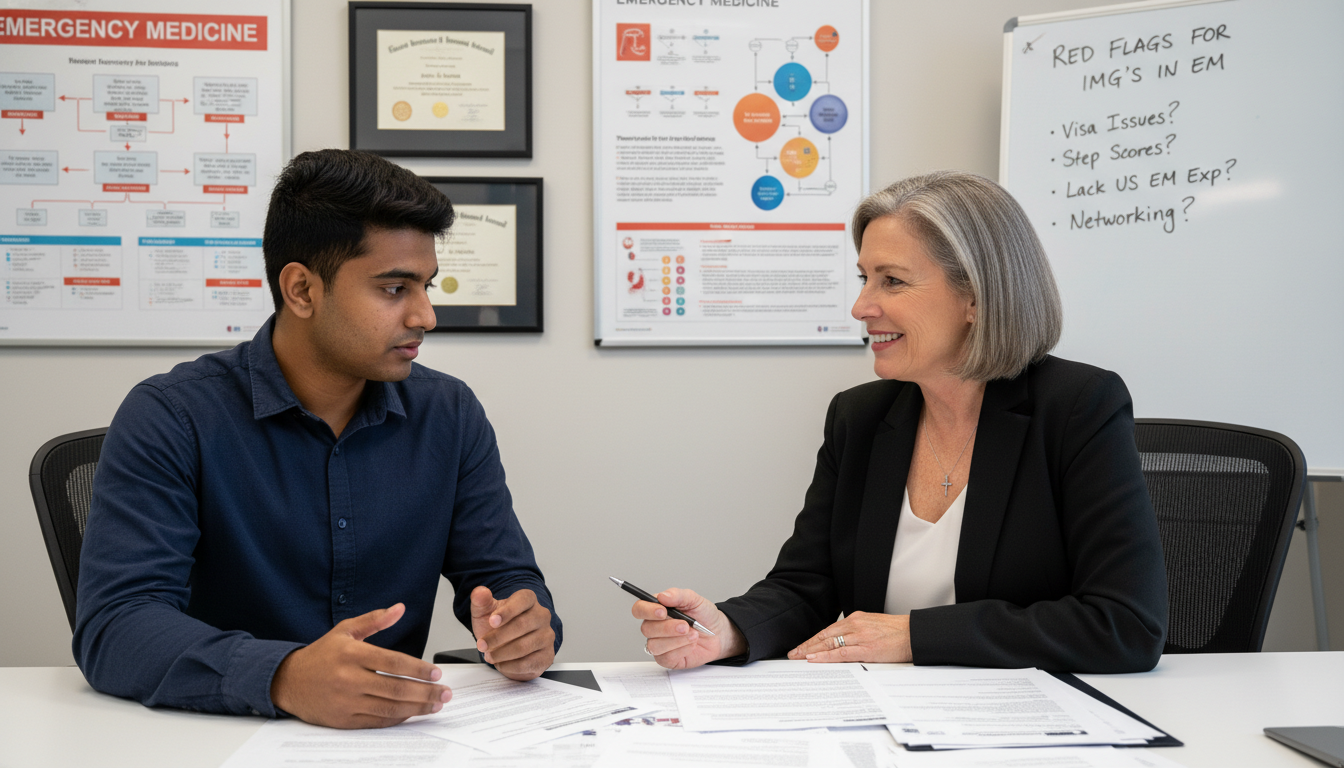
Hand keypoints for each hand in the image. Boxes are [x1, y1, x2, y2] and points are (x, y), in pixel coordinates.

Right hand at [271, 603, 450, 728]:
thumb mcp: (345, 630)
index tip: (435, 673)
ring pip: (389, 708)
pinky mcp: (344, 719)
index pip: (393, 662)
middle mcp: (349, 678)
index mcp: (352, 653)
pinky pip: (377, 721)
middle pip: (395, 688)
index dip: (418, 669)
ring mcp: (346, 701)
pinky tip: (412, 713)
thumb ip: (375, 620)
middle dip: (425, 692)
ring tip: (435, 705)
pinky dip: (398, 719)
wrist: (288, 681)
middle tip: (444, 693)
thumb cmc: (320, 655)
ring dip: (417, 708)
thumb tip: (399, 608)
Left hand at [471, 586, 555, 679]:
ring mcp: (547, 636)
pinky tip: (501, 663)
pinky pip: (529, 663)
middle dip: (498, 637)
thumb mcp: (484, 612)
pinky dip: (510, 666)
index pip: (523, 600)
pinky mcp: (547, 656)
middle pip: (522, 625)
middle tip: (482, 644)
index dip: (507, 611)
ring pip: (525, 646)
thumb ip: (480, 601)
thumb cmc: (497, 626)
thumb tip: (479, 592)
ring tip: (490, 656)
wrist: (505, 645)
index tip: (492, 621)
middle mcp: (542, 616)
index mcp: (529, 600)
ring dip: (502, 653)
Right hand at [632, 587, 746, 669]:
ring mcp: (660, 644)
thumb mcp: (695, 600)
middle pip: (646, 629)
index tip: (662, 611)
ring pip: (654, 645)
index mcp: (657, 610)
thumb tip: (662, 596)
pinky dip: (681, 650)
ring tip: (693, 635)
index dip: (646, 610)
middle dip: (667, 628)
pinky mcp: (667, 659)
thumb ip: (678, 595)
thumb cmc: (704, 615)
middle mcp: (655, 627)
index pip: (639, 609)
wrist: (719, 633)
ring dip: (675, 640)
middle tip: (685, 625)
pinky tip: (691, 644)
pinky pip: (666, 658)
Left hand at [787, 612, 911, 662]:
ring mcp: (860, 636)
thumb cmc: (896, 632)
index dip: (813, 640)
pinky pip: (841, 653)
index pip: (828, 630)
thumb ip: (857, 632)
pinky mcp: (867, 648)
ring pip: (829, 644)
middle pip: (824, 636)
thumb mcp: (873, 626)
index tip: (802, 647)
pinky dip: (825, 656)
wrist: (914, 634)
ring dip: (811, 651)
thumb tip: (842, 643)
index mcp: (856, 619)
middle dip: (807, 646)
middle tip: (793, 654)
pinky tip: (814, 659)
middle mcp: (855, 625)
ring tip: (798, 658)